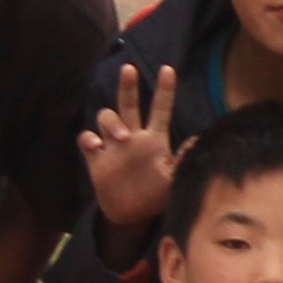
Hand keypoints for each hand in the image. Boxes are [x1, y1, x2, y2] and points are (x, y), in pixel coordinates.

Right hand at [80, 60, 182, 232]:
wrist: (132, 214)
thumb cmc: (156, 194)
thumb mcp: (173, 179)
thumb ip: (182, 160)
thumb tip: (196, 140)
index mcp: (155, 139)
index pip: (160, 109)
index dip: (164, 90)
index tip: (168, 69)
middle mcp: (133, 137)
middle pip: (129, 105)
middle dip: (128, 86)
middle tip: (129, 68)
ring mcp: (113, 145)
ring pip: (107, 117)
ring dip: (111, 121)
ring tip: (121, 136)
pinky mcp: (96, 157)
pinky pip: (86, 139)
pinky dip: (89, 138)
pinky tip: (96, 146)